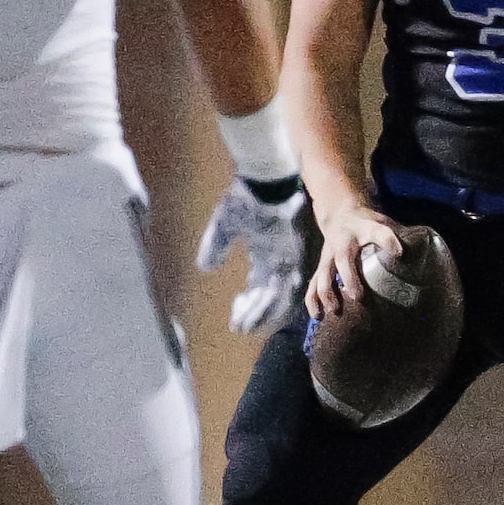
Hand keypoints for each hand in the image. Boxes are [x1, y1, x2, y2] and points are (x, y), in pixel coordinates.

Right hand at [197, 180, 307, 332]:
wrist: (267, 177)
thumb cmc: (246, 197)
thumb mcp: (224, 225)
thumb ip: (215, 247)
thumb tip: (205, 268)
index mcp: (264, 255)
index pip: (258, 288)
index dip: (248, 306)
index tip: (236, 322)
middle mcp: (279, 260)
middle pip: (270, 296)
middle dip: (255, 313)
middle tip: (240, 327)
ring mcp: (289, 257)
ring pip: (280, 293)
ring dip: (264, 310)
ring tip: (248, 323)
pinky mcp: (297, 250)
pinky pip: (292, 280)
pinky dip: (278, 296)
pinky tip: (265, 306)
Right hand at [306, 201, 403, 321]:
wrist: (339, 215)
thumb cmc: (367, 224)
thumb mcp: (384, 223)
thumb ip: (399, 238)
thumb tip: (422, 260)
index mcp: (364, 229)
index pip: (378, 232)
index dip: (388, 241)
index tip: (398, 253)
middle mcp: (343, 242)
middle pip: (343, 259)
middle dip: (349, 278)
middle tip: (357, 296)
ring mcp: (329, 255)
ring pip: (322, 274)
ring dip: (327, 293)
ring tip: (335, 311)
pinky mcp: (321, 267)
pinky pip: (313, 284)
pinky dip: (313, 301)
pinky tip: (318, 317)